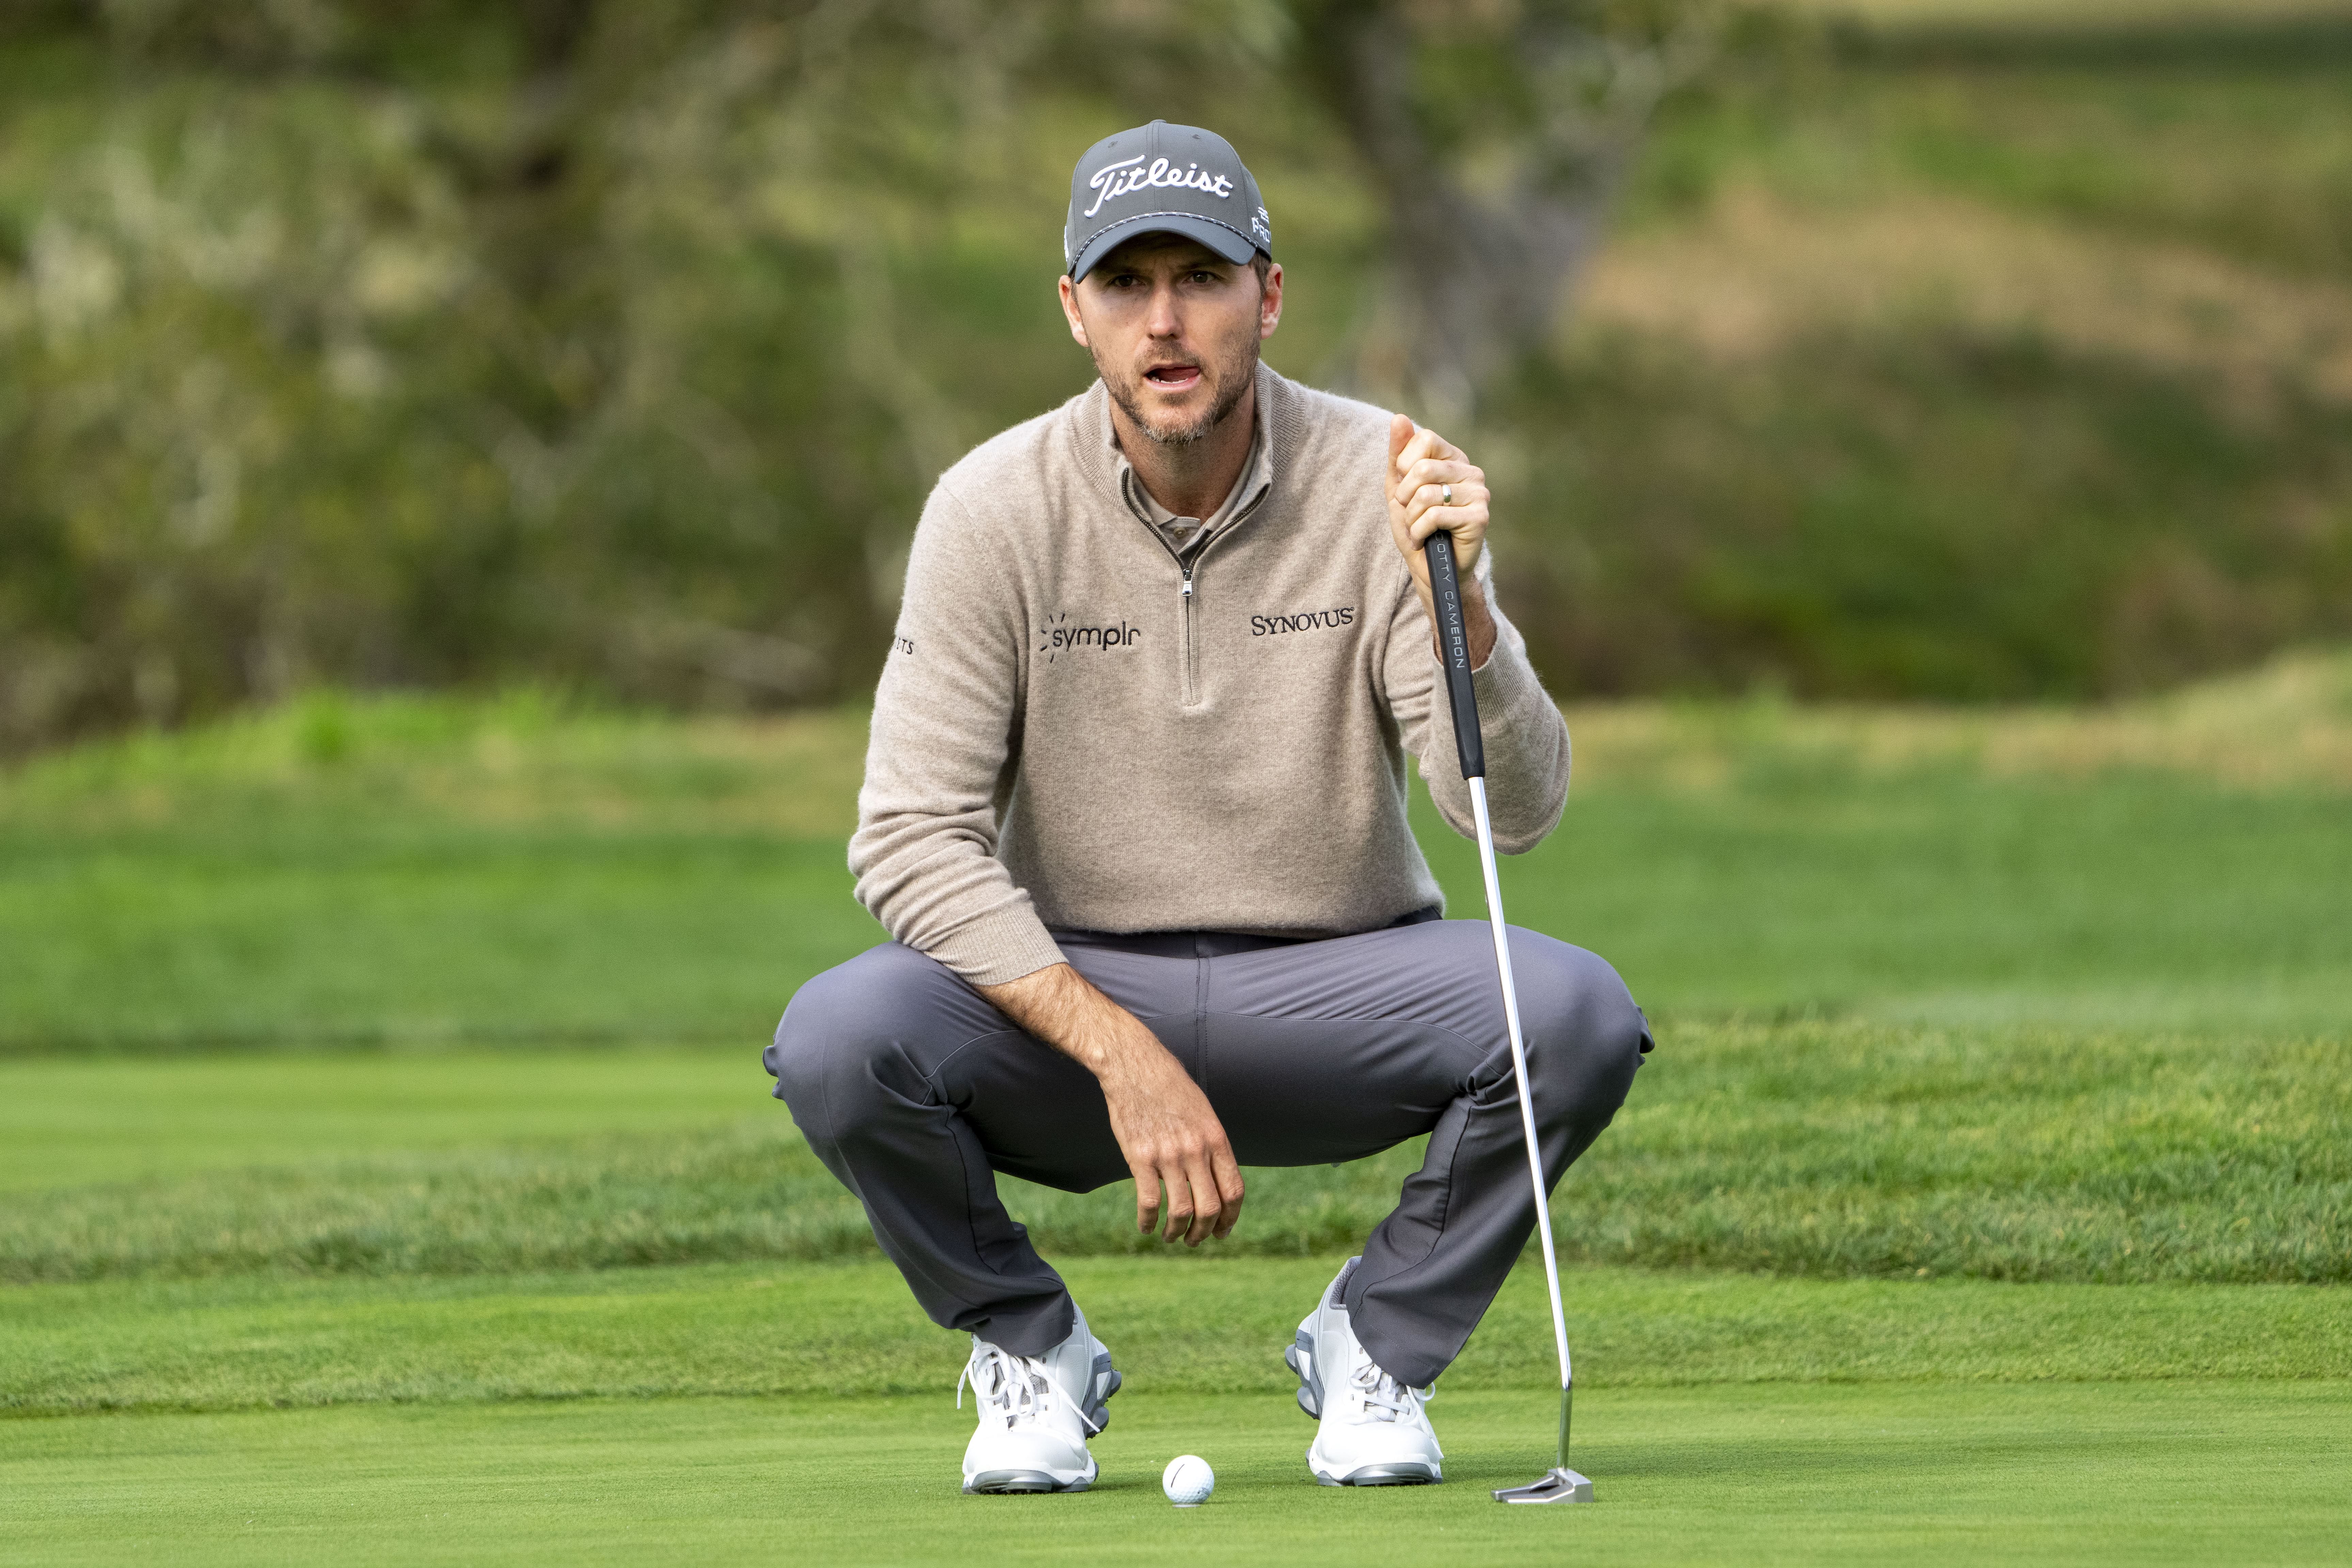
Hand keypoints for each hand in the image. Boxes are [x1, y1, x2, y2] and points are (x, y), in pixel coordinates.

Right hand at [975, 963, 1243, 1245]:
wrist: (1133, 1064)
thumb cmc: (1169, 1086)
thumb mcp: (1202, 1111)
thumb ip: (1211, 1144)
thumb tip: (1216, 1179)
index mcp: (1216, 1138)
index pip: (1234, 1190)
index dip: (1231, 1218)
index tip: (1223, 1231)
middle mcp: (1196, 1149)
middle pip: (1210, 1208)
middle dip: (1205, 1232)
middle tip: (1196, 1240)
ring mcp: (1167, 1155)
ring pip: (1181, 1211)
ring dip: (1178, 1232)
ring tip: (1172, 1236)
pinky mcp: (1139, 1157)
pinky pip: (1149, 1202)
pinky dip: (1148, 1221)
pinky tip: (1146, 1227)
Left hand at [1386, 413, 1496, 665]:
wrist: (1431, 569)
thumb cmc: (1415, 526)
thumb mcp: (1398, 487)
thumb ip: (1397, 453)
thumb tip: (1399, 417)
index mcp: (1454, 458)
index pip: (1424, 438)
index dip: (1404, 465)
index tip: (1405, 487)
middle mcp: (1471, 472)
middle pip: (1422, 467)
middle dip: (1404, 495)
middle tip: (1409, 513)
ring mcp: (1479, 493)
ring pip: (1426, 493)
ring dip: (1411, 517)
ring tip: (1418, 529)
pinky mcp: (1480, 517)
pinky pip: (1435, 515)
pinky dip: (1419, 532)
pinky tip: (1425, 540)